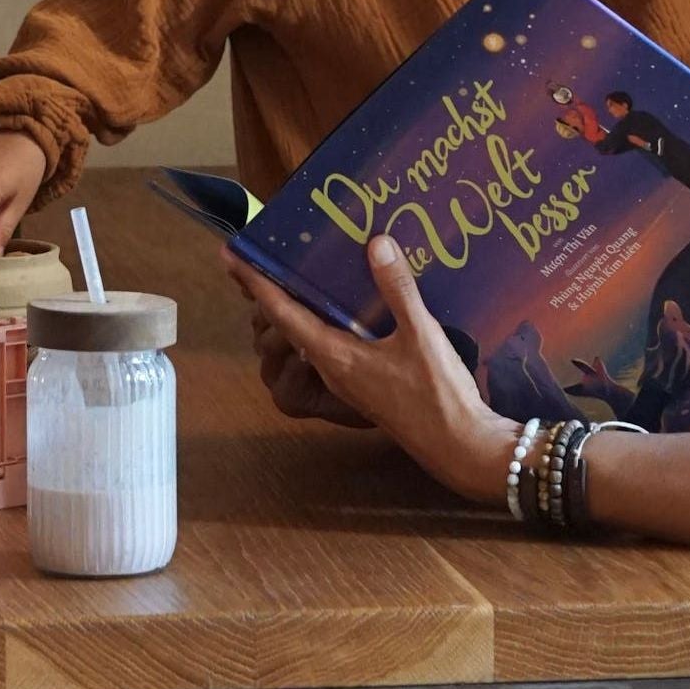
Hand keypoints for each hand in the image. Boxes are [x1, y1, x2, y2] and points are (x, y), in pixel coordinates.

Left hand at [223, 236, 513, 500]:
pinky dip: (318, 320)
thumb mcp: (420, 334)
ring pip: (305, 336)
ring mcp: (345, 377)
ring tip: (290, 275)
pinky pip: (326, 344)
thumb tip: (376, 243)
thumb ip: (397, 289)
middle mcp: (331, 367)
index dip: (256, 283)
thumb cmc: (436, 394)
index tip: (231, 257)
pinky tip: (337, 306)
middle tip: (257, 258)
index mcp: (334, 355)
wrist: (458, 445)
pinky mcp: (362, 382)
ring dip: (292, 307)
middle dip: (267, 292)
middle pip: (285, 325)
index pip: (282, 313)